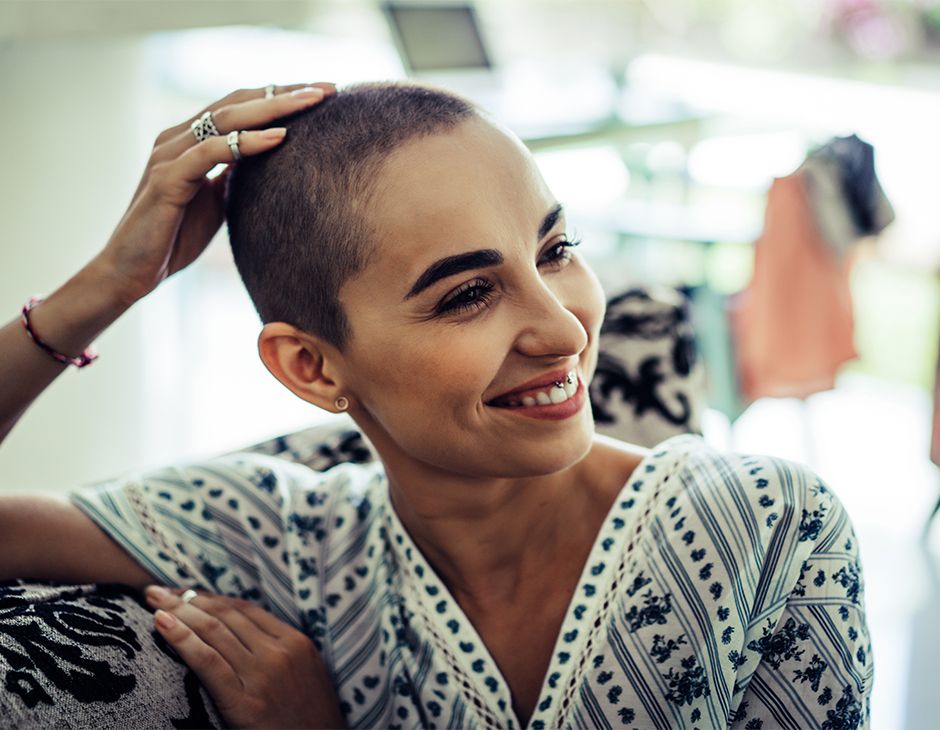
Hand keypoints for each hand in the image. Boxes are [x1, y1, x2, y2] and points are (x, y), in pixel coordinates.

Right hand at [92, 82, 334, 306]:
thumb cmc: (173, 238)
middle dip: (286, 93)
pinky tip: (279, 138)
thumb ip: (234, 176)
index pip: (241, 106)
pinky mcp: (166, 179)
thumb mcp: (215, 201)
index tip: (324, 94)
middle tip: (329, 89)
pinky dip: (246, 142)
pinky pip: (212, 151)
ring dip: (273, 109)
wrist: (132, 272)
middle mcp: (178, 139)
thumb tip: (266, 160)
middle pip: (238, 102)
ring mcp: (170, 155)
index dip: (281, 96)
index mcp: (190, 141)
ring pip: (227, 118)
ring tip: (312, 103)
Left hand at [144, 585, 345, 729]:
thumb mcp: (306, 675)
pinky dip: (182, 639)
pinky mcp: (244, 703)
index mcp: (296, 642)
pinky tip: (161, 624)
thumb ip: (280, 650)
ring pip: (214, 631)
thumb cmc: (310, 721)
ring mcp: (262, 676)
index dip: (210, 598)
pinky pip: (208, 662)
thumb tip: (240, 633)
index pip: (244, 609)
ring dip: (178, 611)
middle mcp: (279, 653)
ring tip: (152, 600)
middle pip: (226, 615)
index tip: (184, 593)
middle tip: (157, 591)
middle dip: (188, 599)